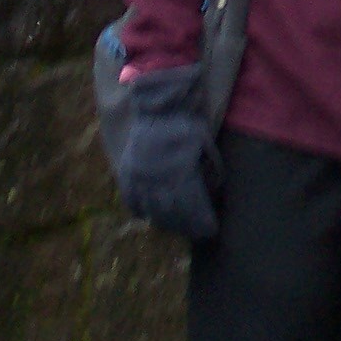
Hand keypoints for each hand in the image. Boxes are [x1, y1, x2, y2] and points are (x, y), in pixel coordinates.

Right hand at [117, 65, 222, 242]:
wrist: (157, 106)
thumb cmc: (186, 124)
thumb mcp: (206, 144)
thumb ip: (212, 169)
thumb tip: (214, 192)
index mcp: (178, 170)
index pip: (192, 206)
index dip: (202, 221)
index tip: (211, 230)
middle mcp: (156, 178)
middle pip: (172, 213)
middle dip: (186, 226)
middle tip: (197, 234)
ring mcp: (138, 177)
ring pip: (151, 210)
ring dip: (166, 223)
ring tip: (178, 228)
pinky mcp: (126, 173)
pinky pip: (131, 201)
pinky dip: (142, 212)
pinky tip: (152, 217)